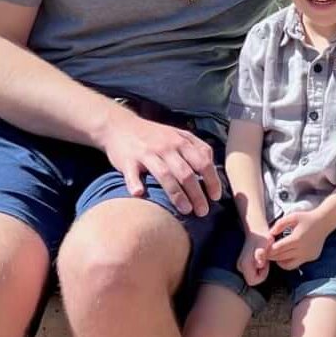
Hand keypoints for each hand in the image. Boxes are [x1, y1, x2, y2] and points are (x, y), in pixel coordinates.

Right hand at [101, 113, 220, 215]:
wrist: (120, 125)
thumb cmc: (154, 135)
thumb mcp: (178, 134)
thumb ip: (196, 147)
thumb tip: (211, 165)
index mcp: (181, 141)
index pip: (203, 162)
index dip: (212, 180)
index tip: (215, 197)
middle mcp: (166, 147)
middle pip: (186, 173)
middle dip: (197, 194)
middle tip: (203, 211)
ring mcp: (147, 153)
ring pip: (165, 175)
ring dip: (177, 195)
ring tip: (186, 210)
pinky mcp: (128, 160)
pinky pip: (132, 173)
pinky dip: (135, 183)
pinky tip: (139, 194)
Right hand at [237, 231, 271, 286]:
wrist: (258, 232)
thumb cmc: (263, 239)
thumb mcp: (265, 246)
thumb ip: (261, 256)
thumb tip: (259, 264)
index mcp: (244, 264)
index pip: (253, 281)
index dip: (262, 274)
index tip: (265, 262)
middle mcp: (239, 266)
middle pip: (252, 279)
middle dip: (261, 272)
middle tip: (265, 259)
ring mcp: (240, 265)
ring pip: (252, 275)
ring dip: (260, 269)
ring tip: (263, 257)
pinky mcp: (242, 263)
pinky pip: (252, 271)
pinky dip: (257, 266)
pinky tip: (260, 257)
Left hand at [267, 207, 330, 269]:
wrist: (324, 222)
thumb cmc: (307, 218)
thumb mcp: (292, 217)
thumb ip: (280, 224)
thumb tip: (270, 234)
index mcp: (296, 239)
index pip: (278, 249)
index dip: (269, 250)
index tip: (263, 249)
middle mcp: (302, 250)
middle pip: (281, 257)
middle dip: (271, 256)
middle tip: (265, 253)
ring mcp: (307, 255)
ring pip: (288, 265)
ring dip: (279, 261)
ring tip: (276, 255)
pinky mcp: (311, 258)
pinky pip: (297, 263)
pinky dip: (290, 261)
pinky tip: (287, 254)